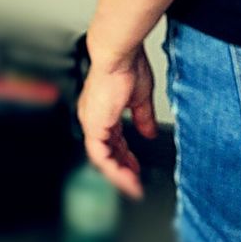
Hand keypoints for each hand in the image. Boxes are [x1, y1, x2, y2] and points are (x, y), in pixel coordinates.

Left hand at [77, 35, 158, 199]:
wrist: (118, 55)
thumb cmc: (127, 66)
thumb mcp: (139, 99)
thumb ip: (142, 118)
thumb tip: (148, 132)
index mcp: (103, 111)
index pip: (113, 141)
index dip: (125, 157)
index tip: (136, 168)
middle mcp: (94, 118)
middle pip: (107, 152)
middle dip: (123, 169)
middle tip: (135, 182)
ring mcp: (92, 123)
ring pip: (102, 158)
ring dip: (119, 174)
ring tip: (133, 186)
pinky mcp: (93, 127)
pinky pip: (101, 156)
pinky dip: (114, 169)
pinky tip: (128, 177)